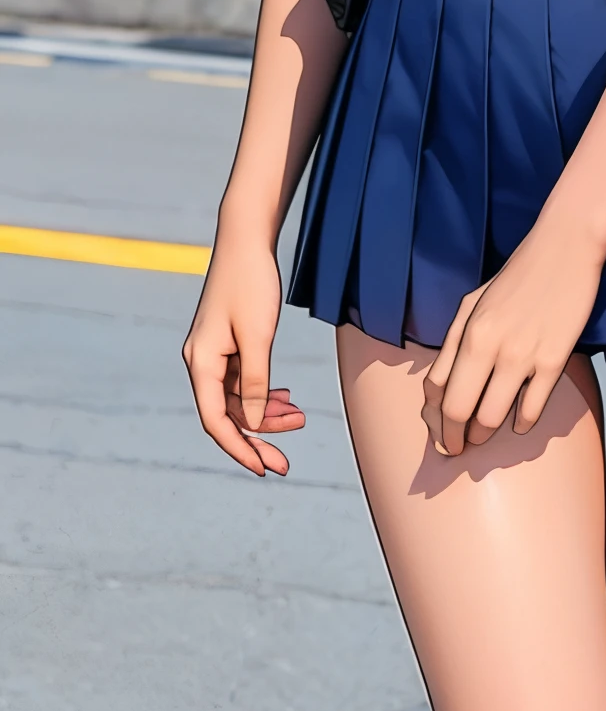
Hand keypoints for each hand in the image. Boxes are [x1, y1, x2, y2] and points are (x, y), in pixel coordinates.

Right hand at [182, 224, 304, 477]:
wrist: (245, 241)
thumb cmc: (251, 284)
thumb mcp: (258, 336)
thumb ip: (257, 381)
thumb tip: (258, 421)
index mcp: (201, 362)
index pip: (217, 420)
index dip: (240, 448)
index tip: (264, 468)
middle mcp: (201, 361)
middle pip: (228, 414)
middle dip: (258, 438)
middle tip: (286, 463)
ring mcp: (213, 353)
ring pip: (239, 398)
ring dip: (267, 413)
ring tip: (300, 419)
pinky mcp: (226, 343)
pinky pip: (242, 379)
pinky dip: (264, 392)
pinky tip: (286, 398)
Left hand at [420, 210, 603, 456]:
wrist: (564, 249)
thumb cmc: (515, 276)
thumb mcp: (472, 303)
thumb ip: (454, 344)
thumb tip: (438, 386)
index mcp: (469, 333)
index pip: (438, 393)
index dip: (436, 423)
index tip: (440, 435)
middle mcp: (491, 348)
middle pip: (460, 412)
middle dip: (454, 439)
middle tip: (457, 448)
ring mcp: (524, 356)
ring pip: (493, 417)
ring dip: (484, 435)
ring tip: (483, 437)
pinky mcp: (555, 360)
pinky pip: (533, 408)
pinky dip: (522, 423)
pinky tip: (518, 423)